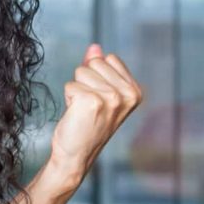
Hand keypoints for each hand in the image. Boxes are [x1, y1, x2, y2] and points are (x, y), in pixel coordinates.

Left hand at [48, 44, 143, 184]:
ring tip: (83, 111)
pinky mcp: (91, 101)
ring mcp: (111, 98)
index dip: (97, 76)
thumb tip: (95, 46)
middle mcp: (127, 94)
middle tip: (89, 106)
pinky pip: (70, 85)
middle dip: (86, 81)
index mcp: (135, 91)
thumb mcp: (100, 93)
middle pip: (95, 62)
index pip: (109, 58)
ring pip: (81, 72)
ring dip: (76, 90)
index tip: (99, 100)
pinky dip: (68, 98)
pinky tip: (76, 115)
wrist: (76, 156)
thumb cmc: (87, 125)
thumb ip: (99, 68)